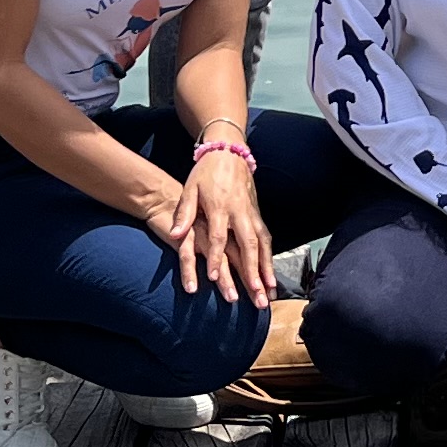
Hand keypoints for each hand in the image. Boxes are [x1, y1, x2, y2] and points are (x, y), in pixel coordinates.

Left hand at [158, 149, 275, 304]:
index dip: (216, 257)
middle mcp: (239, 211)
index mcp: (219, 206)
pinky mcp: (258, 213)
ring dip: (266, 268)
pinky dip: (269, 257)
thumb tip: (176, 235)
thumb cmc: (205, 173)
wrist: (227, 152)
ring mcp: (251, 212)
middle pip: (248, 244)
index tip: (214, 278)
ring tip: (269, 291)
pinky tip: (270, 274)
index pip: (218, 236)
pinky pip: (266, 237)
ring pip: (262, 243)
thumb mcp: (189, 189)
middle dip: (253, 271)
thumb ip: (184, 214)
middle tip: (255, 294)